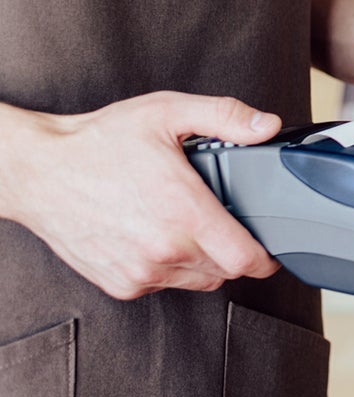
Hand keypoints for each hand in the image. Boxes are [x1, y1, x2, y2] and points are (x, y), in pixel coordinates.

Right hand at [0, 92, 281, 299]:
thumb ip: (225, 116)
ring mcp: (141, 271)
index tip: (270, 246)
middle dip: (235, 249)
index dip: (266, 256)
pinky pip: (167, 285)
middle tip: (225, 221)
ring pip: (199, 280)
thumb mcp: (167, 112)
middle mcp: (164, 248)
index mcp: (182, 209)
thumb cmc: (98, 143)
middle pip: (227, 270)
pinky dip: (172, 267)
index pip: (245, 258)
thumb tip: (267, 126)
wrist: (39, 172)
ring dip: (205, 260)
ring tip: (188, 224)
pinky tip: (159, 236)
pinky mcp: (122, 284)